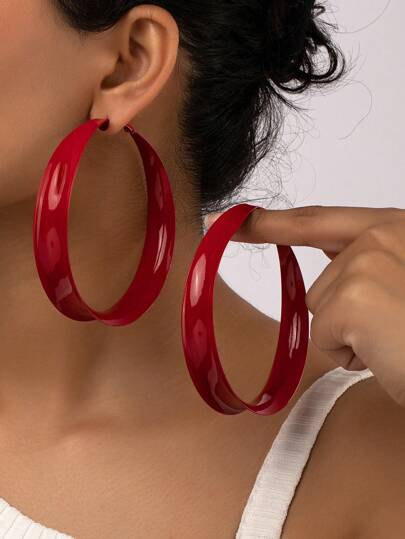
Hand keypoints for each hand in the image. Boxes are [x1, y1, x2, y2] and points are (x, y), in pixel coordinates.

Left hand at [206, 205, 404, 407]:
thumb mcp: (403, 282)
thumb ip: (366, 265)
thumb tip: (328, 266)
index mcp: (395, 228)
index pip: (318, 220)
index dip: (271, 222)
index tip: (230, 218)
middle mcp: (381, 236)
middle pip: (320, 285)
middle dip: (345, 316)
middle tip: (395, 329)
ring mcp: (366, 263)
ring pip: (320, 312)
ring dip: (352, 337)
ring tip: (397, 341)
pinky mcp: (353, 299)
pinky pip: (322, 337)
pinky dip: (349, 357)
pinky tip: (386, 356)